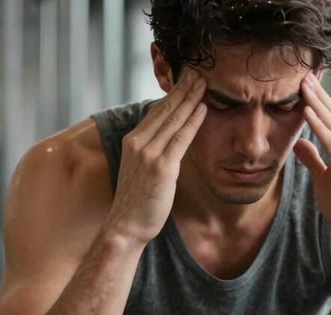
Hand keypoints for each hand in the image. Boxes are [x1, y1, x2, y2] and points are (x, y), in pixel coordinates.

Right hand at [105, 70, 206, 245]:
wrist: (126, 226)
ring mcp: (149, 154)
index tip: (186, 80)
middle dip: (183, 89)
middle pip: (164, 109)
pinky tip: (203, 108)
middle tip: (198, 72)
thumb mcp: (140, 169)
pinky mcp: (161, 167)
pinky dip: (193, 121)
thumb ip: (151, 151)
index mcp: (132, 141)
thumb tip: (168, 140)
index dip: (173, 94)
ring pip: (173, 119)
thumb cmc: (136, 201)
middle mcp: (138, 142)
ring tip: (204, 83)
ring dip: (191, 99)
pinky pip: (180, 138)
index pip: (156, 111)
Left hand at [294, 72, 330, 251]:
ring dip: (317, 103)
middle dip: (319, 93)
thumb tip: (298, 141)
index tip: (304, 82)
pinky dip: (319, 126)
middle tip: (303, 72)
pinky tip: (307, 112)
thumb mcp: (323, 178)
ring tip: (302, 85)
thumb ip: (312, 158)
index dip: (320, 99)